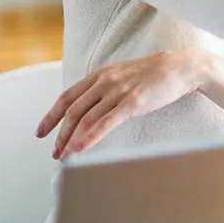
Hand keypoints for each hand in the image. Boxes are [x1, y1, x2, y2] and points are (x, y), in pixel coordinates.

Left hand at [36, 48, 209, 158]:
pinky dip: (89, 137)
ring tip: (64, 155)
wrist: (182, 67)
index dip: (51, 116)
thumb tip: (91, 106)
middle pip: (72, 110)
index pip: (67, 96)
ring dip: (71, 139)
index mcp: (100, 74)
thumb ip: (106, 87)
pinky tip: (80, 148)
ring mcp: (118, 91)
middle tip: (54, 151)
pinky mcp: (132, 103)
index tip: (42, 132)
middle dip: (59, 134)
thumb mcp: (123, 74)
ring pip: (85, 118)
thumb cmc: (156, 73)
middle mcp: (105, 81)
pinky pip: (105, 123)